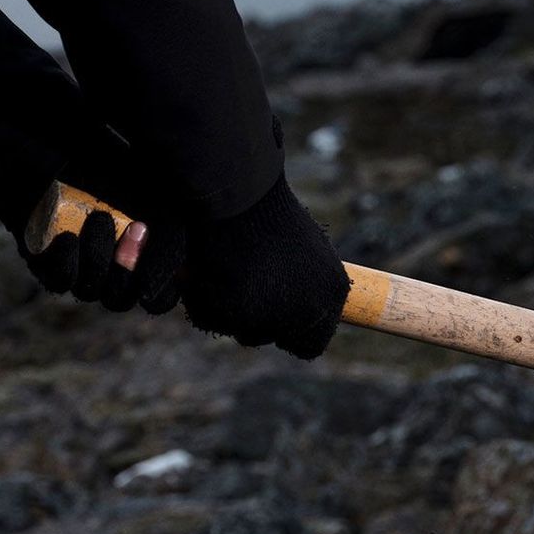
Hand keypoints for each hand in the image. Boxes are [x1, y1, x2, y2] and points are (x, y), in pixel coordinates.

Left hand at [13, 122, 186, 314]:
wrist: (70, 159)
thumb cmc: (121, 178)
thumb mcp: (160, 205)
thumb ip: (173, 242)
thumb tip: (171, 280)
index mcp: (145, 267)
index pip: (159, 300)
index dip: (160, 290)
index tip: (164, 257)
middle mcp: (111, 277)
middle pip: (121, 299)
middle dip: (127, 268)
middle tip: (136, 226)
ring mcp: (79, 273)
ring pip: (91, 290)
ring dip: (98, 256)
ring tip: (99, 217)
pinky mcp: (48, 264)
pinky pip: (59, 279)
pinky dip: (66, 260)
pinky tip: (68, 238)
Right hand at [179, 171, 348, 359]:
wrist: (240, 189)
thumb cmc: (267, 212)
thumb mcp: (305, 251)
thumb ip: (304, 287)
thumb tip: (293, 313)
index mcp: (334, 293)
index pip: (312, 343)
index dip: (287, 331)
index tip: (269, 314)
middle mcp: (310, 310)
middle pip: (271, 337)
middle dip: (251, 317)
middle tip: (239, 282)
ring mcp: (275, 315)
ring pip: (241, 331)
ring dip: (227, 308)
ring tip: (224, 268)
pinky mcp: (238, 313)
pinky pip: (209, 318)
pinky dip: (199, 298)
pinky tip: (202, 269)